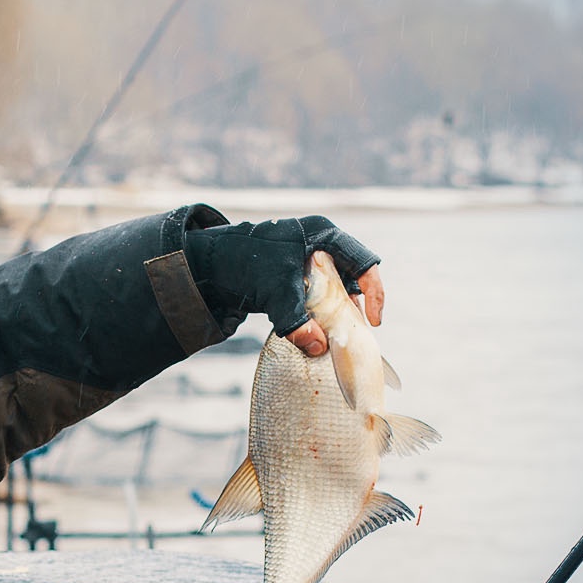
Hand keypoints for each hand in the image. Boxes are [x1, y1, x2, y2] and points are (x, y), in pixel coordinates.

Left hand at [181, 215, 381, 347]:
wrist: (210, 265)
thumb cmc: (245, 264)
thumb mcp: (273, 292)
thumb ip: (295, 321)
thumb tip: (318, 347)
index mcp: (322, 235)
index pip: (362, 262)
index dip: (373, 291)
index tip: (373, 322)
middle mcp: (319, 244)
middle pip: (351, 278)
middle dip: (353, 307)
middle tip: (354, 335)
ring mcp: (307, 260)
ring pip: (334, 289)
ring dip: (336, 314)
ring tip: (334, 337)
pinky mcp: (295, 276)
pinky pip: (318, 297)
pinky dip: (319, 315)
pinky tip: (316, 333)